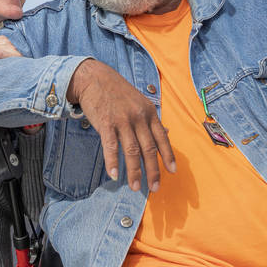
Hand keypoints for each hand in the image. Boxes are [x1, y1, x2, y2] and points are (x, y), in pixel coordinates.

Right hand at [66, 59, 175, 191]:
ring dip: (134, 172)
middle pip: (149, 149)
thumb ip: (151, 119)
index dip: (168, 156)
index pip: (162, 138)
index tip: (172, 172)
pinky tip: (115, 175)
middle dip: (153, 171)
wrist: (94, 77)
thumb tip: (167, 132)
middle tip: (155, 188)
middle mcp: (138, 117)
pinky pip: (111, 146)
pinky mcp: (105, 123)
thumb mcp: (140, 102)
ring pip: (132, 151)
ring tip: (136, 187)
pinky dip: (113, 162)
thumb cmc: (118, 92)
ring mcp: (122, 120)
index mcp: (149, 113)